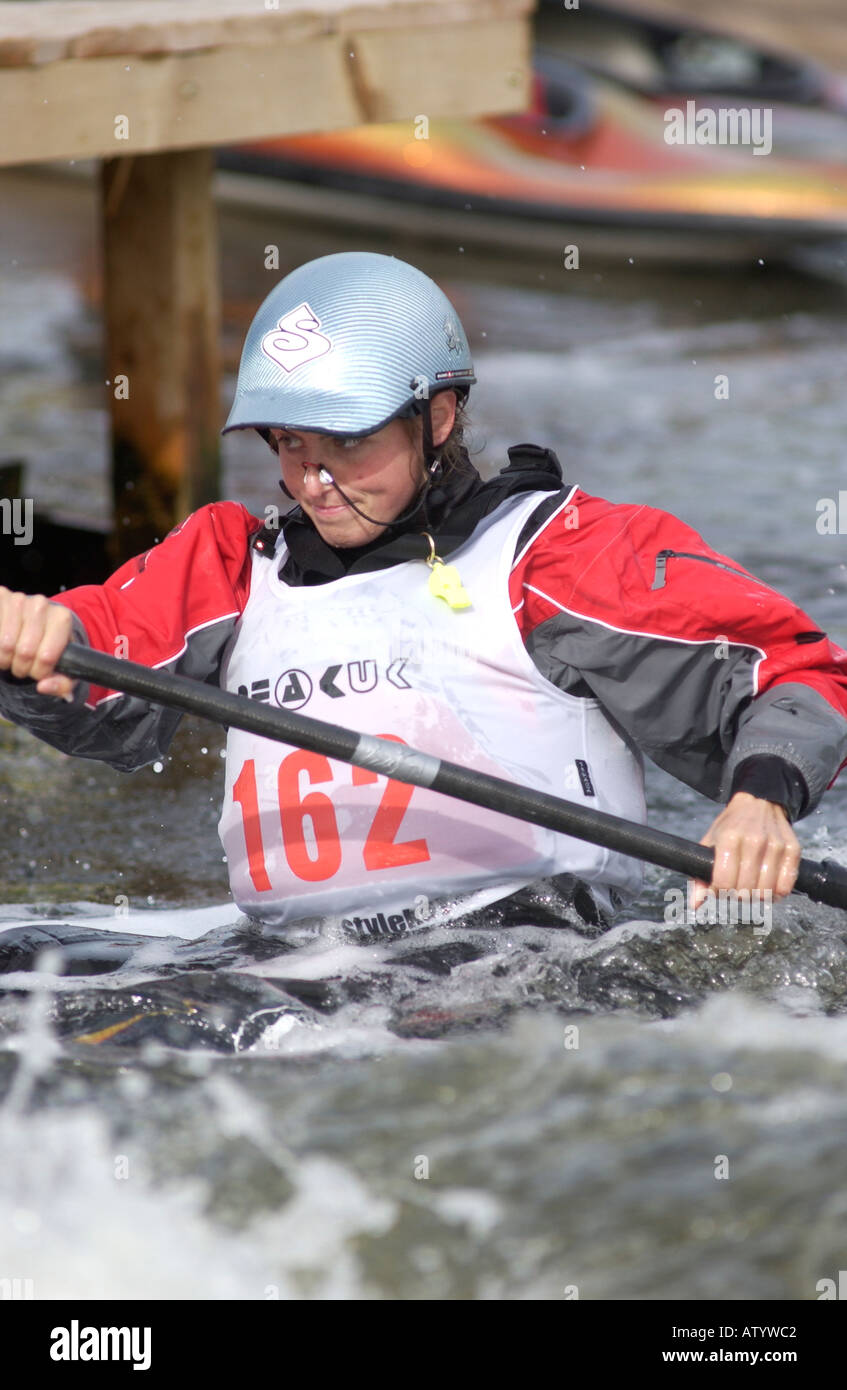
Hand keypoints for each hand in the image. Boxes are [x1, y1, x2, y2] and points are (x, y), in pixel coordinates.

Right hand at [0, 587, 75, 697]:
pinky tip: (2, 646)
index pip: (47, 656)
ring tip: (12, 657)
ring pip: (5, 644)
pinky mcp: (1, 597)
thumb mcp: (64, 668)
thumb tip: (43, 686)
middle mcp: (41, 604)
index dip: (39, 672)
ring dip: (5, 659)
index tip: (39, 673)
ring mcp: (18, 599)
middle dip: (22, 668)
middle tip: (22, 667)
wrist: (36, 624)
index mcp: (62, 618)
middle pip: (25, 651)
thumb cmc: (50, 648)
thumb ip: (61, 684)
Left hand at [690, 791, 800, 909]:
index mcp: (729, 838)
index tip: (720, 886)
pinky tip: (768, 885)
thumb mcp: (710, 843)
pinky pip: (785, 886)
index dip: (719, 891)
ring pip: (765, 891)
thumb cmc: (730, 826)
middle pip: (745, 890)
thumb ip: (700, 875)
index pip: (724, 882)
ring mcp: (775, 845)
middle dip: (737, 895)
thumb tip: (695, 905)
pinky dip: (776, 892)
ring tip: (751, 885)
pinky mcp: (792, 850)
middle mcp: (753, 840)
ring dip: (756, 895)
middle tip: (736, 886)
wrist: (759, 802)